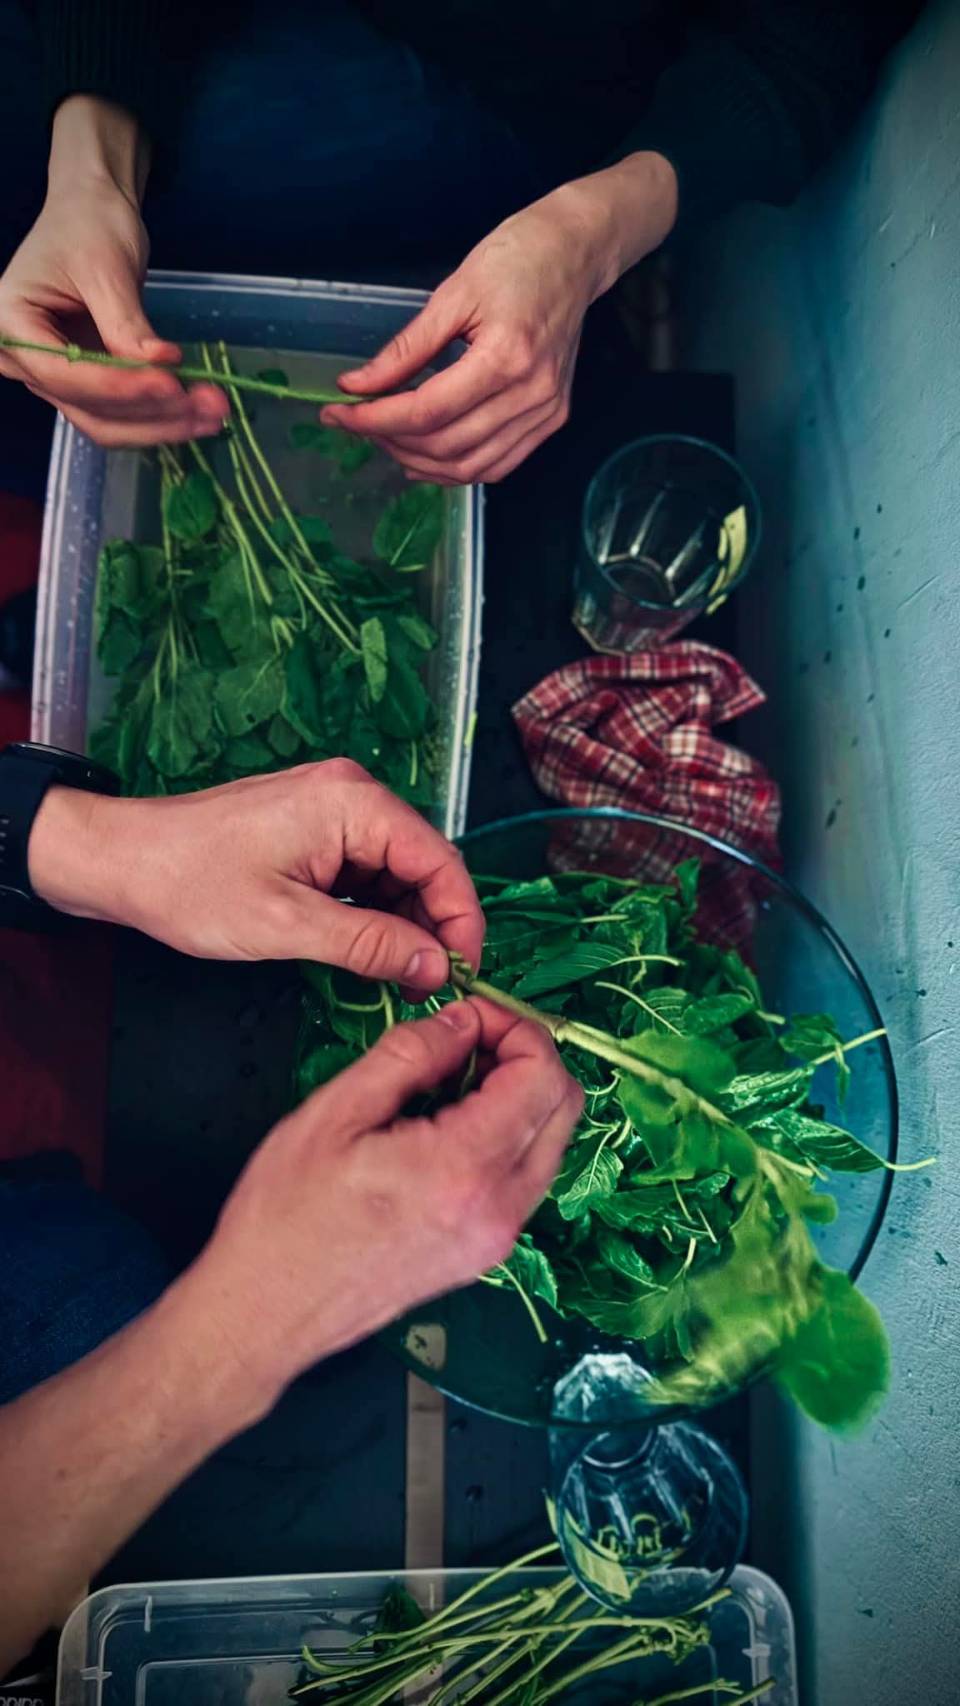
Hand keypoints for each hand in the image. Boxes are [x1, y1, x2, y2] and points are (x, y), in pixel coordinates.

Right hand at [0, 97, 226, 446]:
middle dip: (152, 413)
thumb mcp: (106, 268)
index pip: (65, 373)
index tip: (170, 384)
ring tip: (214, 414)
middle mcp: (22, 360)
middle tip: (209, 407)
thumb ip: (126, 324)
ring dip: (163, 423)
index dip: (120, 386)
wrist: (91, 209)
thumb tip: (161, 365)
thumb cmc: (87, 223)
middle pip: (88, 410)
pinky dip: (160, 415)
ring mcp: (55, 377)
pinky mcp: (86, 383)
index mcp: (10, 324)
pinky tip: (198, 412)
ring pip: (108, 422)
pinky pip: (121, 413)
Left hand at [27, 759, 483, 992]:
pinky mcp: (315, 830)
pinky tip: (368, 950)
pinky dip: (374, 912)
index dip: (461, 920)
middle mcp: (351, 794)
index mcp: (352, 802)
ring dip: (403, 923)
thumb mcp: (287, 927)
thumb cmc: (190, 885)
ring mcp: (333, 809)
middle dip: (433, 926)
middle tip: (428, 985)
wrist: (121, 860)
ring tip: (397, 977)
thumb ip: (370, 944)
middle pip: (424, 863)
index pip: (440, 860)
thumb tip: (436, 967)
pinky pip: (366, 871)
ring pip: (397, 871)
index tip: (461, 973)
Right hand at [184, 998, 582, 1385]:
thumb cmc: (284, 1217)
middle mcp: (498, 1209)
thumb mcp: (335, 1113)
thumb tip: (461, 1022)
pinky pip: (525, 1177)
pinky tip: (448, 1125)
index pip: (542, 1076)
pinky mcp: (486, 1254)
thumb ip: (408, 1055)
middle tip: (468, 1038)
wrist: (265, 1311)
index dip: (515, 1027)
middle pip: (564, 1106)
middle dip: (526, 1055)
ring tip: (450, 1081)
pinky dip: (506, 1135)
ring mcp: (498, 1239)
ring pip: (550, 1141)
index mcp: (463, 1169)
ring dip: (519, 1095)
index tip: (468, 1015)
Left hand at [322, 152, 676, 485]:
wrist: (574, 255)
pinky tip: (426, 456)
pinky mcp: (551, 419)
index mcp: (505, 356)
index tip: (339, 413)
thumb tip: (358, 385)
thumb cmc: (517, 259)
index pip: (428, 411)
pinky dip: (457, 468)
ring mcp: (545, 412)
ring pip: (471, 466)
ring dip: (420, 462)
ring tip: (386, 439)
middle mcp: (531, 394)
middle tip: (357, 423)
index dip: (376, 419)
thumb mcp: (453, 293)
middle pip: (447, 445)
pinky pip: (498, 465)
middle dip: (391, 441)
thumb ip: (405, 348)